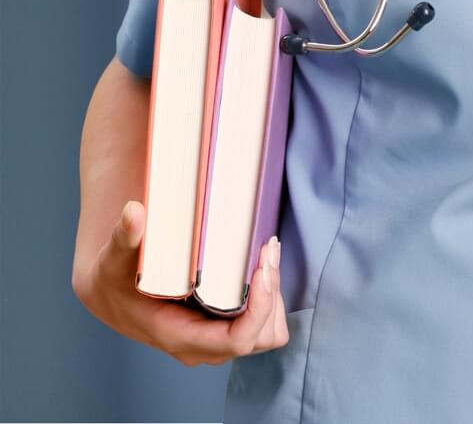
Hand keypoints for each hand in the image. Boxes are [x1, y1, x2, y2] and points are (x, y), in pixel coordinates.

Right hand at [73, 200, 290, 365]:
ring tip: (265, 258)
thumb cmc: (114, 278)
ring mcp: (214, 341)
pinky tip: (259, 269)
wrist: (111, 294)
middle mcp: (201, 347)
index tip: (263, 267)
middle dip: (271, 295)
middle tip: (266, 252)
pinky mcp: (223, 329)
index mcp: (178, 335)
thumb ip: (125, 237)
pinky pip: (263, 324)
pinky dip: (269, 299)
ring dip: (274, 297)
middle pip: (262, 336)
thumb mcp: (114, 257)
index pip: (236, 340)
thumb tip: (133, 212)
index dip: (260, 307)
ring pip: (268, 333)